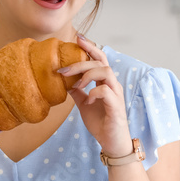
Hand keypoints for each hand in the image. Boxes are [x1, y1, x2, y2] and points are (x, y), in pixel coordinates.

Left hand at [60, 36, 132, 156]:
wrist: (112, 143)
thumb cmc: (101, 123)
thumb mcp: (84, 104)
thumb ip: (77, 92)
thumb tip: (64, 80)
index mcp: (105, 82)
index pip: (99, 59)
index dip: (90, 47)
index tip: (77, 38)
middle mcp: (113, 85)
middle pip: (101, 62)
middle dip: (81, 60)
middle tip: (63, 69)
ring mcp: (116, 95)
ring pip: (106, 72)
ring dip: (87, 75)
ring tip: (76, 85)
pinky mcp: (116, 106)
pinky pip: (105, 91)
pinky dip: (93, 92)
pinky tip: (86, 100)